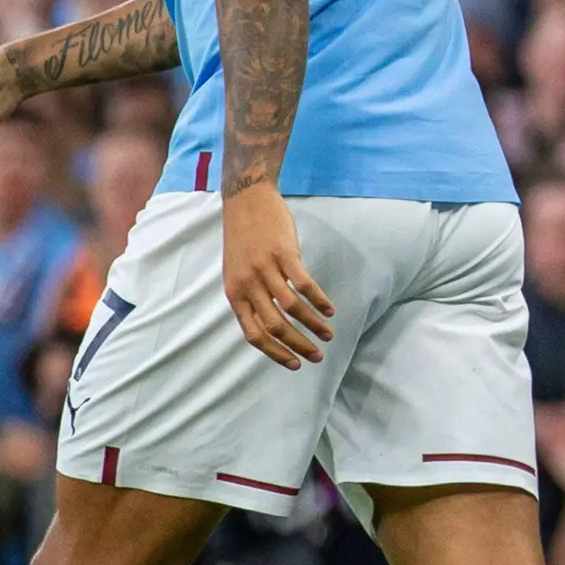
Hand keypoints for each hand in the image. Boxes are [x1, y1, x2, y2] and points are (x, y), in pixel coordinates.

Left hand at [221, 183, 335, 368]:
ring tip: (328, 333)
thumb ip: (251, 296)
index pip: (254, 334)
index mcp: (235, 293)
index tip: (294, 364)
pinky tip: (329, 309)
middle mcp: (248, 285)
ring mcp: (265, 269)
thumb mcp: (237, 272)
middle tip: (317, 356)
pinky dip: (318, 300)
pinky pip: (303, 285)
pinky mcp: (283, 254)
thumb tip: (272, 324)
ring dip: (313, 325)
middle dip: (298, 346)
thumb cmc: (243, 238)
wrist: (245, 200)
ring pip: (292, 308)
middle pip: (275, 326)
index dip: (275, 353)